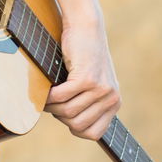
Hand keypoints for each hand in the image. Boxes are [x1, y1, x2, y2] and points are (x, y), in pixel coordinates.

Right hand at [44, 21, 120, 139]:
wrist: (86, 27)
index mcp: (114, 103)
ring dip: (52, 106)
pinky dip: (49, 96)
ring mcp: (101, 89)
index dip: (74, 127)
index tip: (65, 114)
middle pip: (77, 125)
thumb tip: (72, 126)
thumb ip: (88, 105)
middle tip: (53, 102)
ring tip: (48, 95)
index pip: (93, 134)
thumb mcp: (92, 84)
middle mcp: (111, 98)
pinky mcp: (87, 79)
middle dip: (60, 116)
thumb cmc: (83, 56)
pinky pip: (61, 97)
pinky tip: (46, 88)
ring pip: (67, 113)